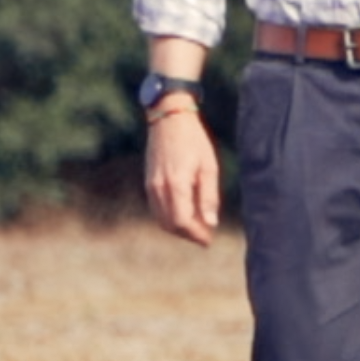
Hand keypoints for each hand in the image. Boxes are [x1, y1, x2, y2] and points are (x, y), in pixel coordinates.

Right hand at [144, 107, 221, 245]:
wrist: (169, 120)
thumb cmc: (194, 141)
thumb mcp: (209, 167)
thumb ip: (209, 196)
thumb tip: (211, 223)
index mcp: (176, 184)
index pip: (182, 222)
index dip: (195, 234)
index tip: (208, 240)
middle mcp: (159, 188)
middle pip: (170, 224)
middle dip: (188, 234)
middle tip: (205, 236)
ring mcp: (151, 186)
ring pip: (161, 219)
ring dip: (178, 228)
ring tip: (197, 227)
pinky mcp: (148, 183)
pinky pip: (156, 209)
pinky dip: (169, 218)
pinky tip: (185, 214)